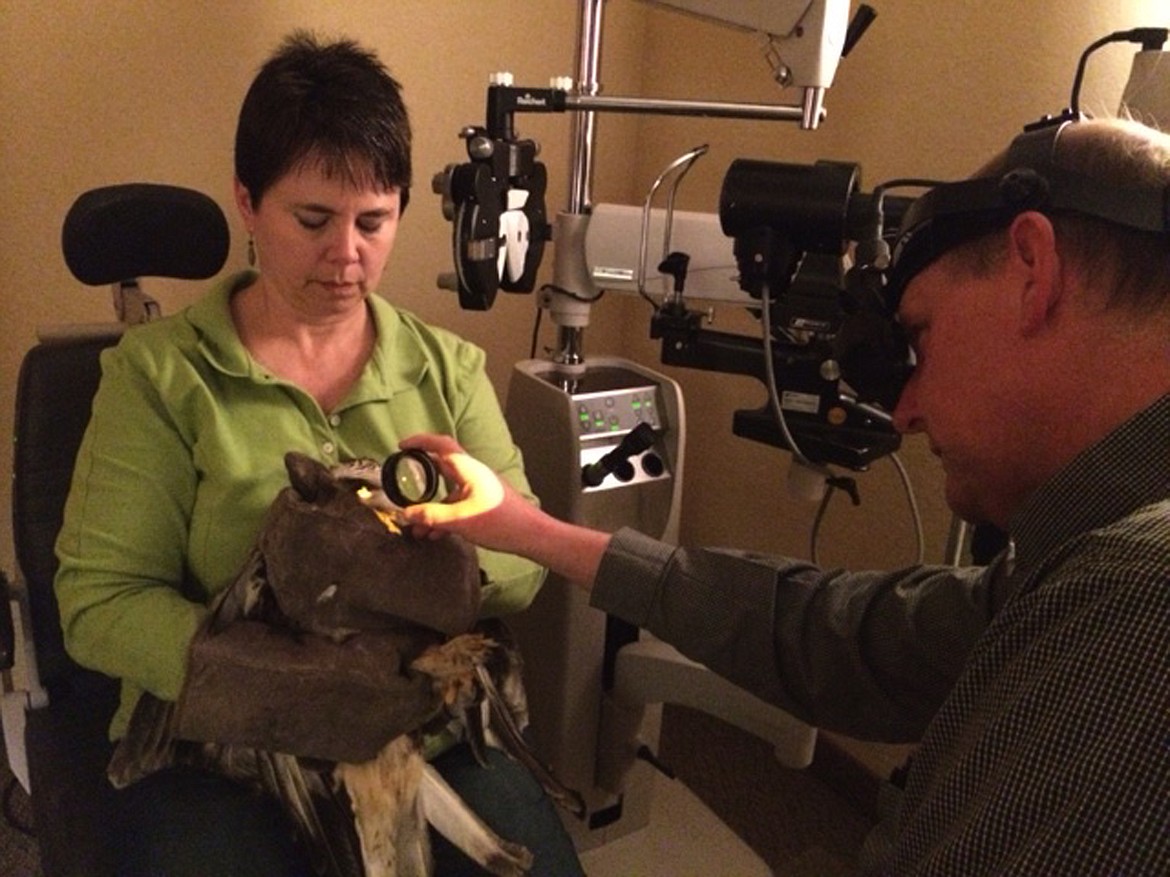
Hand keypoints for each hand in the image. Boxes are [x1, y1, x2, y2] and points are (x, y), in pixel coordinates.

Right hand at [396, 434, 534, 553]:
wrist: (531, 535)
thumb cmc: (499, 521)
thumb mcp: (460, 520)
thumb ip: (431, 516)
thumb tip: (405, 514)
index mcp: (468, 469)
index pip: (442, 444)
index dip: (420, 441)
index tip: (401, 446)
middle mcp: (473, 474)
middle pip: (442, 467)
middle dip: (420, 476)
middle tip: (402, 482)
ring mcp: (479, 489)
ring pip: (448, 492)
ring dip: (431, 507)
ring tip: (416, 527)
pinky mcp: (483, 503)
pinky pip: (457, 505)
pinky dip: (444, 516)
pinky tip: (434, 535)